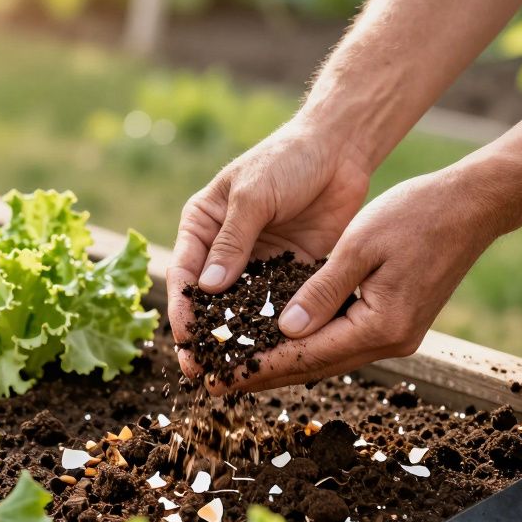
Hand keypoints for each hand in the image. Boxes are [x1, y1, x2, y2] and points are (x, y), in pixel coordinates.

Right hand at [167, 119, 371, 379]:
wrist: (339, 149)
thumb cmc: (286, 159)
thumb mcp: (253, 195)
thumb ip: (233, 241)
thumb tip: (207, 289)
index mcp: (203, 225)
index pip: (184, 273)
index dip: (182, 309)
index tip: (185, 340)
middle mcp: (224, 248)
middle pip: (209, 300)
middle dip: (205, 335)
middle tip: (201, 372)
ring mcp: (257, 262)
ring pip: (242, 309)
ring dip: (238, 339)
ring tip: (235, 373)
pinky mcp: (290, 270)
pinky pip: (277, 305)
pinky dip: (274, 329)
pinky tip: (274, 355)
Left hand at [207, 168, 501, 394]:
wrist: (471, 207)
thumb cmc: (416, 215)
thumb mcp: (358, 246)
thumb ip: (320, 291)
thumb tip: (285, 330)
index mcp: (380, 325)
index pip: (307, 354)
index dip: (259, 366)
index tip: (220, 376)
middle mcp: (391, 342)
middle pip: (316, 366)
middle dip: (264, 374)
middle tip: (216, 381)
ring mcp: (398, 336)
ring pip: (329, 358)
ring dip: (285, 364)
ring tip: (240, 367)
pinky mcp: (399, 324)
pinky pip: (345, 343)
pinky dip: (311, 346)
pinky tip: (283, 343)